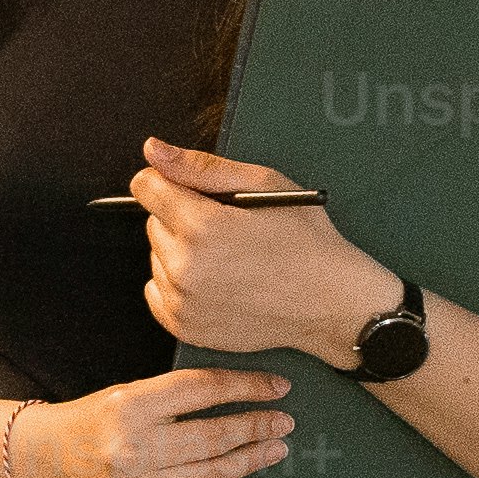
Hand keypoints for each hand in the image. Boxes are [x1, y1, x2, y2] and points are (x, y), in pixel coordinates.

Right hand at [8, 363, 296, 477]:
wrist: (41, 465)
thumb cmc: (93, 424)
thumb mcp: (128, 395)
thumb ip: (177, 398)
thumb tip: (244, 401)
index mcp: (130, 406)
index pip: (204, 390)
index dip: (248, 387)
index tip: (278, 388)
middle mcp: (131, 449)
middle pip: (214, 437)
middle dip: (258, 429)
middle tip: (283, 424)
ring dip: (250, 463)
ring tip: (272, 451)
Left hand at [127, 140, 405, 363]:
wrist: (331, 302)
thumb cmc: (306, 243)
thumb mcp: (264, 184)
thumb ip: (201, 166)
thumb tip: (154, 150)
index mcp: (202, 227)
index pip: (147, 188)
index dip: (169, 181)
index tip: (191, 190)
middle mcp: (185, 268)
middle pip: (152, 222)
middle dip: (181, 217)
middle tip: (227, 227)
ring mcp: (183, 302)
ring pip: (156, 258)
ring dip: (180, 251)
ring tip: (227, 257)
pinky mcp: (186, 327)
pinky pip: (157, 293)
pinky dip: (177, 284)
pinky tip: (214, 280)